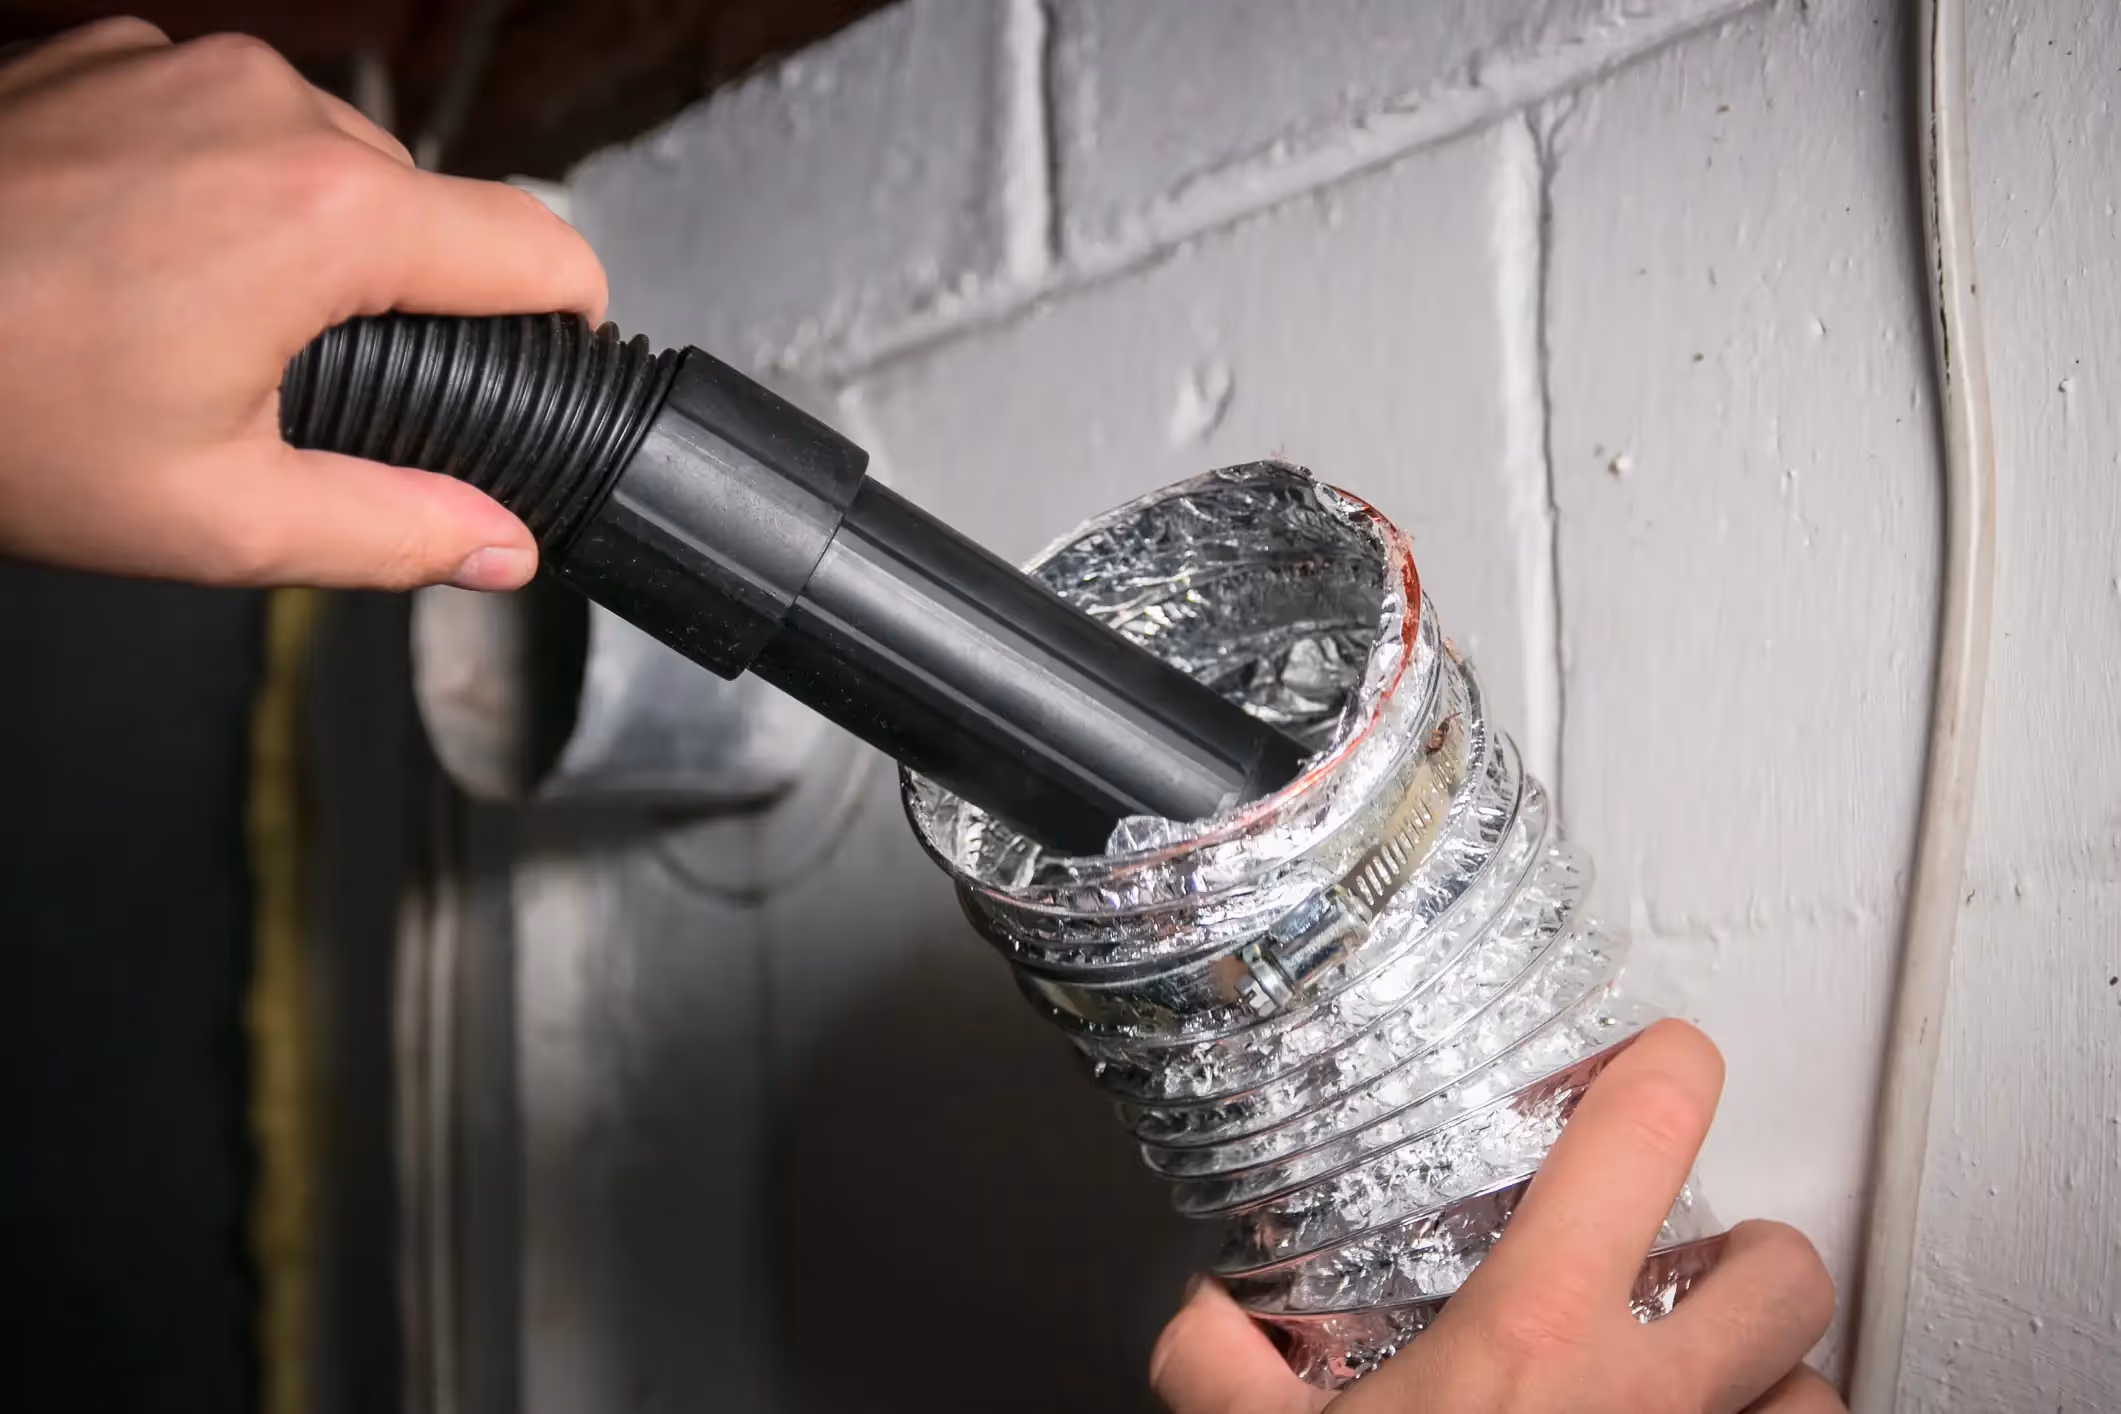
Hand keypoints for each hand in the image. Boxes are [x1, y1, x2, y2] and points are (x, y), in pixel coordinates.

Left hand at [0, 19, 605, 590]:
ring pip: (329, 158)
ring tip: (209, 327)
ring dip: (313, 239)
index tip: (554, 358)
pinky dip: (222, 190)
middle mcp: (270, 106)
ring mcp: (182, 65)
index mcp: (328, 216)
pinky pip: (228, 123)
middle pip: (430, 206)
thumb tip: (501, 544)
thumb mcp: (217, 519)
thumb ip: (395, 531)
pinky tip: (144, 265)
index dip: (570, 316)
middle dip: (408, 295)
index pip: (539, 244)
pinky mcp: (111, 55)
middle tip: (317, 390)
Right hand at [1149, 1021, 1844, 1412]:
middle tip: (1683, 1266)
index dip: (1663, 1070)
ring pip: (1817, 1389)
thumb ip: (1218, 1371)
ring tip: (1700, 1385)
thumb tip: (1199, 1320)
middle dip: (1746, 1252)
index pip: (1642, 1135)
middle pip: (1782, 1268)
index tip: (1653, 1064)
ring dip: (1769, 1377)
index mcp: (1527, 1343)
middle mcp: (1645, 1405)